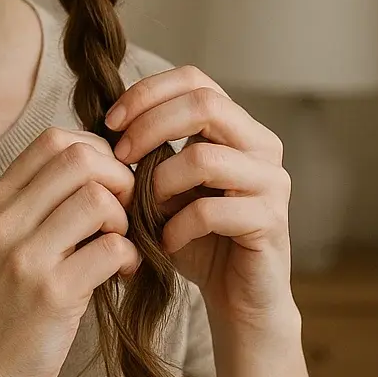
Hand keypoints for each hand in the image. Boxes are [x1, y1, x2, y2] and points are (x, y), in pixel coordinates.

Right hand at [0, 126, 139, 376]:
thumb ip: (37, 206)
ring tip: (120, 246)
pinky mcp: (51, 294)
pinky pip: (111, 248)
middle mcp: (3, 222)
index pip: (53, 140)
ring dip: (125, 220)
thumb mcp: (2, 246)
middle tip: (124, 215)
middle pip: (80, 158)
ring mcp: (25, 257)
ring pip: (98, 198)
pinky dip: (129, 257)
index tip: (107, 186)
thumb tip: (101, 171)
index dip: (96, 153)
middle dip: (118, 179)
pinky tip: (120, 275)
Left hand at [104, 65, 296, 334]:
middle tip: (118, 157)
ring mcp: (272, 181)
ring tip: (143, 208)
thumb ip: (149, 154)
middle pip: (204, 104)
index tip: (110, 122)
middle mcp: (262, 145)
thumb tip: (105, 126)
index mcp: (237, 127)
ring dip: (161, 182)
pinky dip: (177, 226)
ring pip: (206, 158)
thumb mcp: (166, 188)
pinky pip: (212, 210)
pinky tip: (164, 242)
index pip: (194, 79)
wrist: (237, 297)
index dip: (147, 93)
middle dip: (150, 127)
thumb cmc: (195, 238)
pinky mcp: (270, 220)